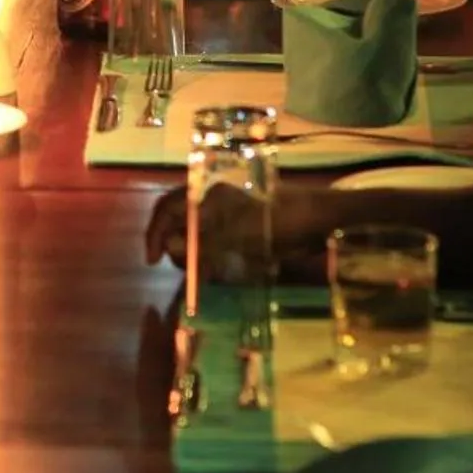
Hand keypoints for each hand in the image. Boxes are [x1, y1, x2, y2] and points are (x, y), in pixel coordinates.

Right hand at [145, 183, 324, 278]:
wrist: (320, 220)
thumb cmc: (281, 219)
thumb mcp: (241, 233)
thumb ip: (205, 241)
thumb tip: (170, 246)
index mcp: (210, 195)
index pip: (168, 208)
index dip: (155, 232)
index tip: (153, 260)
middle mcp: (214, 204)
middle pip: (179, 224)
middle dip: (176, 248)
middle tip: (187, 272)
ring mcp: (228, 219)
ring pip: (196, 238)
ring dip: (194, 258)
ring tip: (204, 277)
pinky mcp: (241, 233)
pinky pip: (215, 248)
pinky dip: (211, 262)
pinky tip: (216, 277)